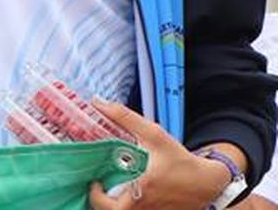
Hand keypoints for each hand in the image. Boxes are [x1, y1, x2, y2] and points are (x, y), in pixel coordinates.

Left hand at [86, 99, 241, 209]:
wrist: (209, 183)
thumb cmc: (181, 161)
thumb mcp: (154, 134)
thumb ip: (124, 117)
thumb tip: (98, 103)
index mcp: (140, 190)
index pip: (106, 205)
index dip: (94, 194)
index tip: (93, 180)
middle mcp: (144, 207)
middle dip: (100, 200)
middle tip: (98, 185)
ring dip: (113, 203)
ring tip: (111, 187)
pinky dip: (127, 205)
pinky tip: (127, 191)